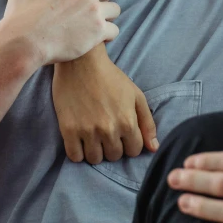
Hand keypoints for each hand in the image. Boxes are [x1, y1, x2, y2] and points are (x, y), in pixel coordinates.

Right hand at [4, 0, 119, 65]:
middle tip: (86, 11)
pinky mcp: (99, 32)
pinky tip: (96, 38)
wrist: (23, 43)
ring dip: (106, 16)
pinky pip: (115, 30)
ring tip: (93, 24)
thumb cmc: (21, 15)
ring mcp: (95, 12)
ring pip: (114, 9)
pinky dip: (108, 34)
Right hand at [53, 45, 157, 163]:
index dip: (130, 143)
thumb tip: (154, 148)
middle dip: (114, 147)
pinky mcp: (68, 130)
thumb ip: (147, 123)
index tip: (123, 134)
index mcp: (127, 122)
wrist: (81, 62)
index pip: (134, 151)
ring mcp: (87, 131)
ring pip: (95, 159)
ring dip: (96, 151)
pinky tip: (81, 140)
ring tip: (94, 136)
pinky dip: (78, 153)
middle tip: (107, 132)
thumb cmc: (111, 77)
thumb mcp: (136, 96)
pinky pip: (75, 157)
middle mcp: (108, 129)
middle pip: (114, 156)